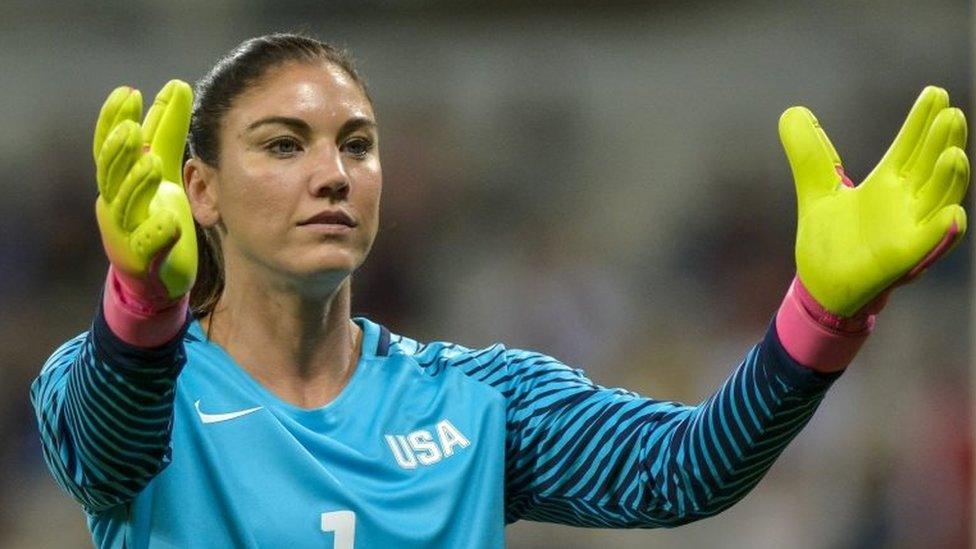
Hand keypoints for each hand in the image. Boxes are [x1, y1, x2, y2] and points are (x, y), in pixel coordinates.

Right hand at [93, 80, 196, 304]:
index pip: (110, 145)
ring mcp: (127, 233)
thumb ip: (167, 131)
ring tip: (153, 162)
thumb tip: (177, 85)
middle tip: (133, 129)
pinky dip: (157, 233)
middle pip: (110, 173)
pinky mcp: (144, 260)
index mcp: (119, 182)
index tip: (129, 92)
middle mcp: (116, 205)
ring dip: (136, 183)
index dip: (114, 119)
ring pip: (124, 205)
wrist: (158, 278)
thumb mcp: (165, 170)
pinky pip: (148, 245)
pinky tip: (171, 221)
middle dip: (119, 150)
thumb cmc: (157, 217)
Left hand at [779, 86, 968, 318]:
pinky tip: (954, 214)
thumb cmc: (828, 239)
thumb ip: (808, 153)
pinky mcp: (903, 260)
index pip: (911, 147)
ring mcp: (908, 231)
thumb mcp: (816, 189)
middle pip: (931, 167)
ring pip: (940, 201)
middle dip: (942, 142)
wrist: (820, 284)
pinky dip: (943, 232)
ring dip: (950, 179)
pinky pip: (929, 245)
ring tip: (954, 154)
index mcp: (888, 184)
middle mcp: (906, 204)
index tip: (934, 93)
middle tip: (950, 113)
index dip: (922, 122)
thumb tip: (792, 113)